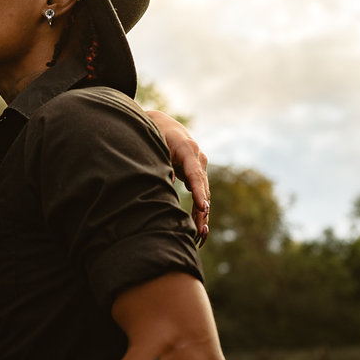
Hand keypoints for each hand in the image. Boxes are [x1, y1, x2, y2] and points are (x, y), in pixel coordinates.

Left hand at [144, 110, 210, 243]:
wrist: (163, 124)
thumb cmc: (155, 134)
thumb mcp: (155, 146)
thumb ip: (159, 164)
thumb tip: (164, 185)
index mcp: (188, 150)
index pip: (195, 174)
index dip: (199, 192)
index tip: (204, 208)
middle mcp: (198, 158)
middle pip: (202, 188)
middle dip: (202, 210)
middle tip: (201, 231)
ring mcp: (200, 166)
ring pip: (203, 193)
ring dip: (202, 214)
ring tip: (200, 235)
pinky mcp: (196, 173)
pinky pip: (200, 192)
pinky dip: (199, 209)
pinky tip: (198, 227)